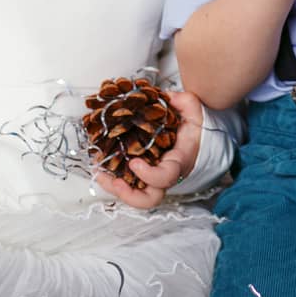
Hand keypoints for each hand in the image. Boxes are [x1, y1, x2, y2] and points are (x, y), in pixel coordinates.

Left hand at [93, 90, 205, 209]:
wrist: (196, 142)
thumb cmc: (193, 130)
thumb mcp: (193, 111)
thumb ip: (185, 102)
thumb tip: (169, 98)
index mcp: (178, 161)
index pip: (166, 177)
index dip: (149, 175)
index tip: (134, 162)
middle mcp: (164, 175)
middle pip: (149, 198)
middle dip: (128, 193)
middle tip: (113, 179)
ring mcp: (152, 178)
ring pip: (134, 195)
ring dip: (114, 187)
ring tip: (99, 173)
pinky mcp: (142, 175)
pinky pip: (128, 184)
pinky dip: (112, 179)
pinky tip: (101, 166)